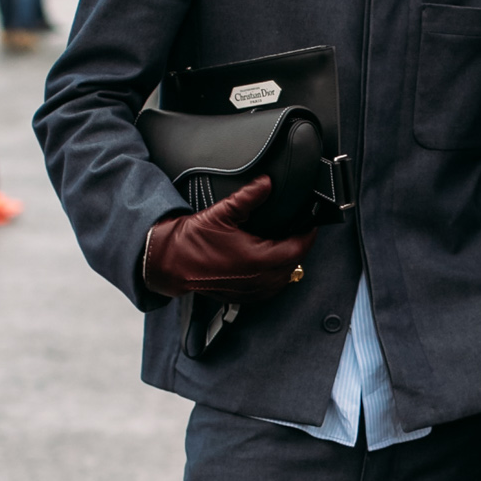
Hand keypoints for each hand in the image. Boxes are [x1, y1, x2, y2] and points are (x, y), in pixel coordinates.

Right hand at [143, 177, 315, 301]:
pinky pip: (270, 289)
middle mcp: (257, 278)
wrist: (170, 262)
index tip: (310, 225)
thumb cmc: (192, 240)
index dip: (308, 236)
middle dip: (299, 247)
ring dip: (289, 263)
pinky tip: (271, 264)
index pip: (297, 249)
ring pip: (284, 279)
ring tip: (287, 245)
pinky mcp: (243, 296)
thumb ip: (248, 197)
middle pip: (294, 264)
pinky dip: (276, 277)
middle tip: (299, 231)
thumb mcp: (222, 213)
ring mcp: (251, 290)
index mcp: (256, 258)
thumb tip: (266, 183)